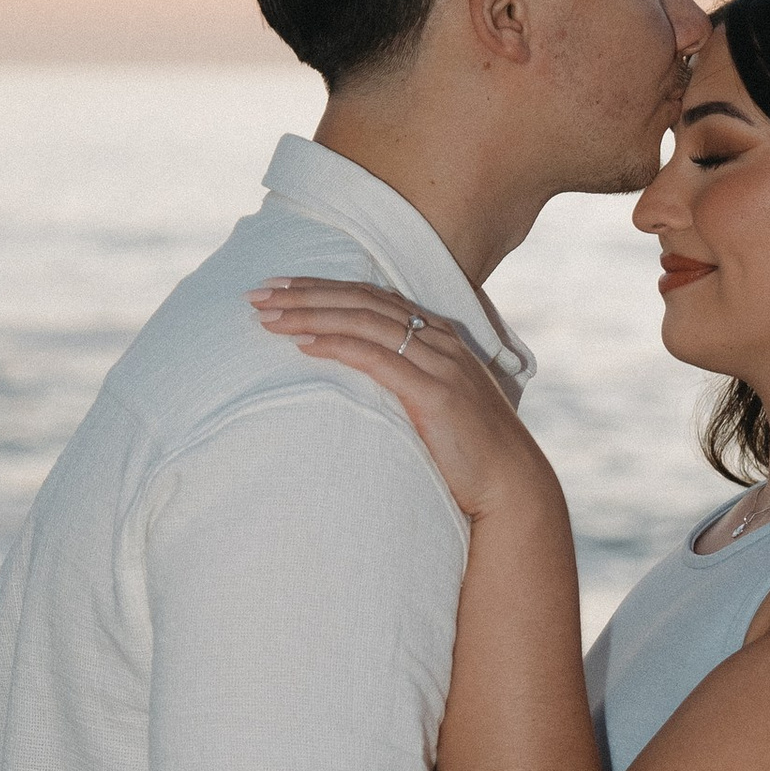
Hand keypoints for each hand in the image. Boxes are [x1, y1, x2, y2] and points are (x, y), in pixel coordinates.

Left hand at [250, 276, 559, 524]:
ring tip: (268, 316)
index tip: (279, 286)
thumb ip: (406, 381)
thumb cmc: (469, 452)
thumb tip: (360, 378)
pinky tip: (304, 344)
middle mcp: (439, 340)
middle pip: (362, 301)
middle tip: (258, 293)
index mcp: (439, 336)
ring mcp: (439, 363)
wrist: (511, 484)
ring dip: (310, 315)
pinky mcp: (434, 393)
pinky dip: (338, 345)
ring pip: (363, 322)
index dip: (322, 287)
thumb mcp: (436, 404)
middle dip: (305, 293)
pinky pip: (376, 358)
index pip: (371, 297)